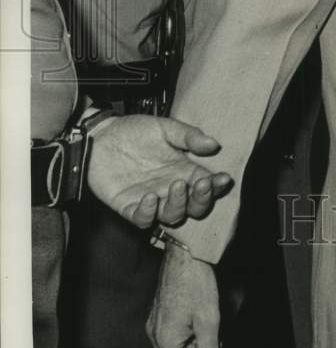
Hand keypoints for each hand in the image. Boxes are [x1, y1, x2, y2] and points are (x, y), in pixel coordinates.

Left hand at [87, 114, 232, 227]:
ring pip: (172, 216)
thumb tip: (214, 144)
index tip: (223, 178)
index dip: (217, 185)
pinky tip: (148, 197)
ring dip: (178, 205)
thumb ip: (188, 136)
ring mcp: (151, 199)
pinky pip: (142, 219)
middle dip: (202, 199)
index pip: (207, 184)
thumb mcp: (165, 127)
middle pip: (194, 207)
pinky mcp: (129, 207)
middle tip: (202, 184)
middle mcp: (170, 188)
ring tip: (176, 185)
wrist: (100, 136)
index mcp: (183, 170)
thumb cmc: (134, 131)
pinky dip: (147, 213)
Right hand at [147, 240, 221, 347]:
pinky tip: (208, 332)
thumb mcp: (208, 321)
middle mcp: (156, 333)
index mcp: (165, 340)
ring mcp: (157, 321)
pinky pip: (174, 334)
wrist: (185, 252)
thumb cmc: (195, 282)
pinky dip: (191, 338)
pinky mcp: (162, 311)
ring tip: (218, 346)